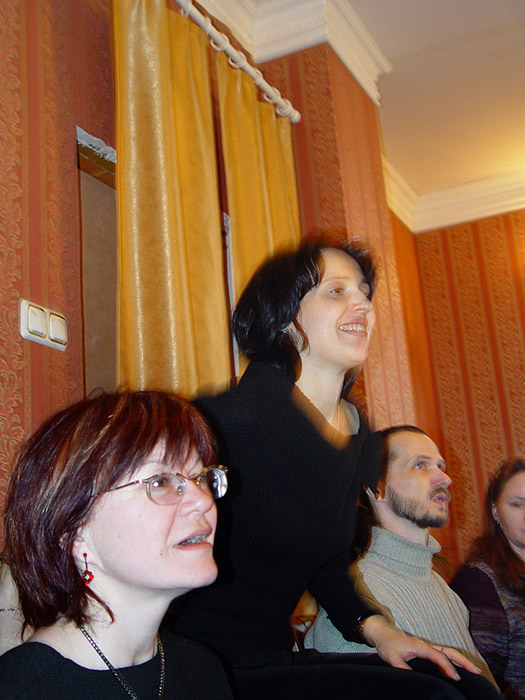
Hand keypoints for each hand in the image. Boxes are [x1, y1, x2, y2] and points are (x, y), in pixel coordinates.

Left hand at [360, 615, 482, 680]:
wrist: (383, 634)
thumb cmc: (388, 646)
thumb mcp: (391, 658)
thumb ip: (401, 667)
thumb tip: (411, 678)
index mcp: (420, 646)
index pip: (438, 656)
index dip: (448, 667)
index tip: (456, 678)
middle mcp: (426, 646)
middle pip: (449, 651)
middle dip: (463, 661)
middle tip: (476, 672)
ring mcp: (428, 648)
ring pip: (448, 652)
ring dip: (461, 661)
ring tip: (475, 671)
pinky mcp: (427, 651)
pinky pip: (444, 655)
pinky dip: (454, 661)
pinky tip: (460, 670)